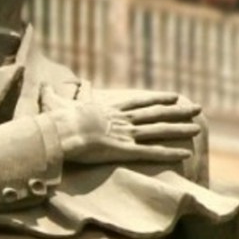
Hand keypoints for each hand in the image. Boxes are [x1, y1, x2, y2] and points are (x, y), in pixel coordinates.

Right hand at [40, 86, 199, 164]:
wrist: (58, 132)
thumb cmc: (54, 120)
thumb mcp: (53, 104)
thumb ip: (52, 96)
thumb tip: (41, 85)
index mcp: (108, 110)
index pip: (138, 103)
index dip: (156, 100)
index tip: (172, 97)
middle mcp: (121, 120)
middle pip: (155, 114)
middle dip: (177, 111)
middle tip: (197, 108)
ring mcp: (125, 135)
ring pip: (158, 131)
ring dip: (179, 129)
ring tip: (197, 128)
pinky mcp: (125, 151)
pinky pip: (152, 153)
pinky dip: (170, 153)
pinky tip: (186, 153)